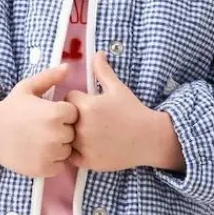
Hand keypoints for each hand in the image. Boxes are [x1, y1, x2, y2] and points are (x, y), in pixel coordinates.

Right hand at [0, 63, 78, 177]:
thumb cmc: (10, 108)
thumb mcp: (27, 88)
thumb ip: (49, 77)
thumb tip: (68, 66)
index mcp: (56, 113)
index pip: (74, 115)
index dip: (63, 114)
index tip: (49, 114)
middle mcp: (56, 134)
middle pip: (72, 134)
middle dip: (62, 131)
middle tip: (42, 129)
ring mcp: (50, 153)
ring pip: (66, 151)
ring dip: (58, 147)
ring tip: (39, 141)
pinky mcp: (44, 169)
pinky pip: (59, 166)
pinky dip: (52, 162)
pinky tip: (38, 153)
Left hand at [65, 52, 181, 171]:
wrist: (149, 138)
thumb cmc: (133, 111)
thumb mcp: (118, 88)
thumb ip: (103, 71)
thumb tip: (97, 52)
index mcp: (87, 106)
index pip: (68, 100)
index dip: (77, 101)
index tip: (89, 103)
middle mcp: (82, 127)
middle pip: (64, 119)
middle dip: (73, 118)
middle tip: (90, 119)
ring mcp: (84, 146)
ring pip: (65, 138)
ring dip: (72, 135)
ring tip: (90, 133)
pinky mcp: (88, 161)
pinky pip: (71, 156)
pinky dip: (77, 152)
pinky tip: (90, 145)